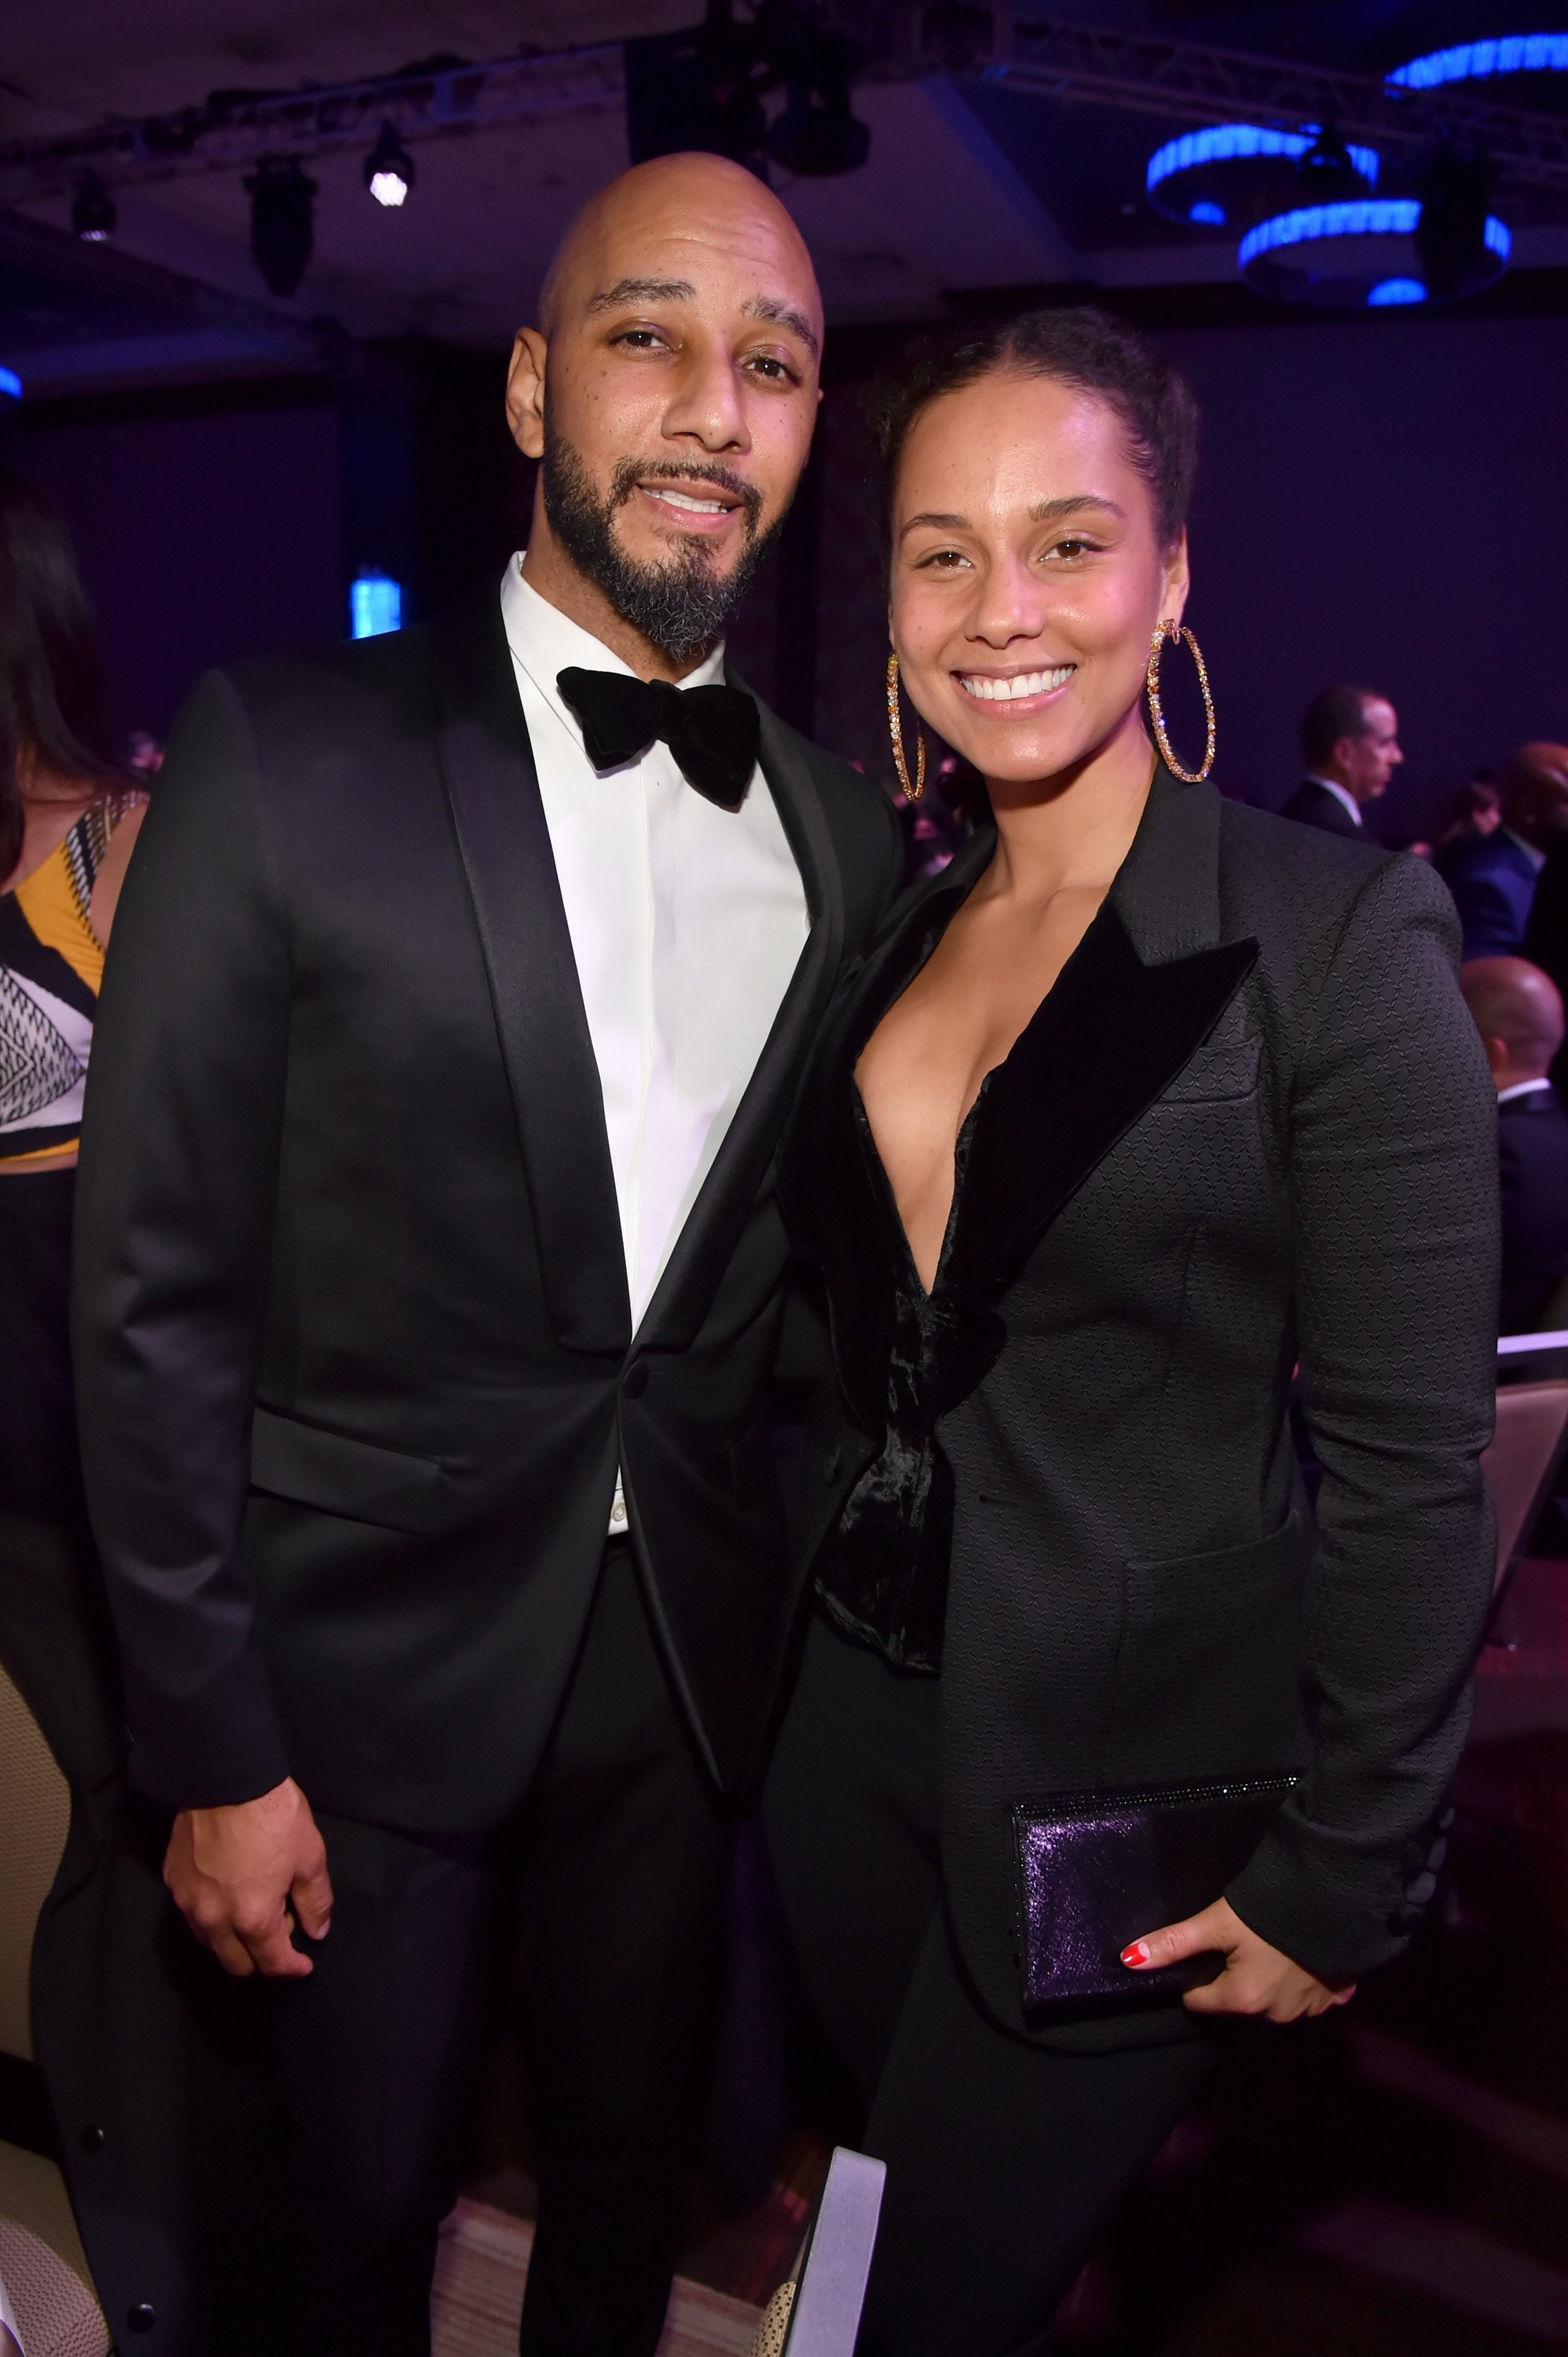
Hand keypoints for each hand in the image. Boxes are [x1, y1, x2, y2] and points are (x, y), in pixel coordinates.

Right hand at [163, 1777, 332, 1978]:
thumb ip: (315, 1901)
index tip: (303, 1965)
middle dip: (260, 1959)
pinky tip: (227, 1893)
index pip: (272, 1962)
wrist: (225, 1778)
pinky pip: (192, 1914)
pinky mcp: (172, 1881)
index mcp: (252, 1917)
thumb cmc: (273, 1816)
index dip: (291, 1968)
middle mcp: (214, 1919)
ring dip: (232, 1940)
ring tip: (254, 1911)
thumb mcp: (309, 1856)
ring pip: (210, 1942)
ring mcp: (188, 1902)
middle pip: (235, 1963)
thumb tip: (317, 1931)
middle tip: (281, 1930)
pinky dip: (212, 1915)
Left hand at [1121, 1896, 1353, 2020]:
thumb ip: (1174, 1943)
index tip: (1204, 1954)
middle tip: (1241, 1943)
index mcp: (1244, 2000)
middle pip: (1239, 2002)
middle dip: (1235, 1979)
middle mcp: (1276, 2015)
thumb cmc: (1268, 1910)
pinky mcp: (1337, 1997)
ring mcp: (1309, 2009)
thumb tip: (1128, 1960)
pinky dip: (1303, 1981)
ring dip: (1270, 1982)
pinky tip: (1301, 1955)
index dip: (1196, 1977)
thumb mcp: (1216, 1922)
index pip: (1201, 2001)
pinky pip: (1310, 1996)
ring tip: (1271, 1947)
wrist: (1334, 1899)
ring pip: (1274, 2001)